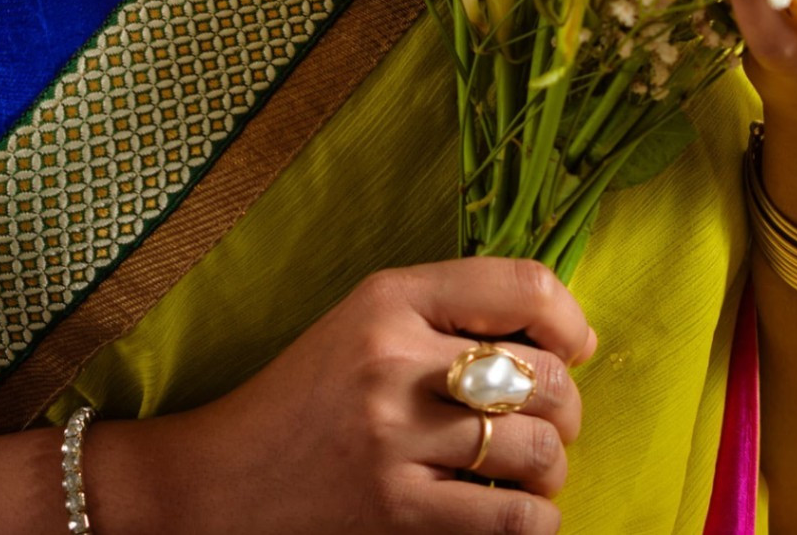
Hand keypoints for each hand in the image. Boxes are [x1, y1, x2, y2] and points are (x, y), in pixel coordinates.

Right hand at [115, 257, 594, 534]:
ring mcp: (394, 440)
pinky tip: (518, 512)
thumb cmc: (307, 397)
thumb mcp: (366, 322)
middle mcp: (394, 359)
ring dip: (552, 468)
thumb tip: (568, 338)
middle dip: (567, 407)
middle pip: (543, 377)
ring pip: (538, 449)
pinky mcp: (396, 513)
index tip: (575, 348)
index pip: (522, 285)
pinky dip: (535, 519)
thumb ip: (449, 315)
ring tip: (529, 471)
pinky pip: (512, 518)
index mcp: (389, 297)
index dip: (570, 320)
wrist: (221, 481)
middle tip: (548, 423)